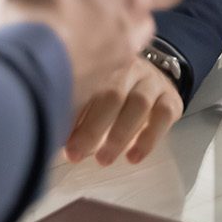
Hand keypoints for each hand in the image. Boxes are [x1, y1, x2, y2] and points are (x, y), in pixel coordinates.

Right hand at [0, 0, 191, 106]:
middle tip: (112, 5)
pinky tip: (51, 64)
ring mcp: (103, 72)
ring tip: (75, 34)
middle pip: (143, 24)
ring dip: (101, 44)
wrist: (19, 73)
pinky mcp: (78, 99)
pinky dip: (74, 72)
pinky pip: (86, 84)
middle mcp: (124, 36)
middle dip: (132, 14)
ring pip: (115, 56)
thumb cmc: (38, 6)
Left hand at [63, 54, 184, 166]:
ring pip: (139, 103)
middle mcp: (129, 66)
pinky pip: (164, 114)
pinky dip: (149, 138)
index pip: (86, 82)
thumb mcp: (87, 93)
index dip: (70, 111)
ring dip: (119, 135)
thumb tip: (50, 137)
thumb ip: (72, 109)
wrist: (147, 79)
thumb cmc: (106, 92)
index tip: (57, 136)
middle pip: (112, 93)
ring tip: (103, 159)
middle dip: (92, 128)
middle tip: (75, 154)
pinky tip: (133, 157)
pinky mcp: (171, 96)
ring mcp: (152, 79)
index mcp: (102, 62)